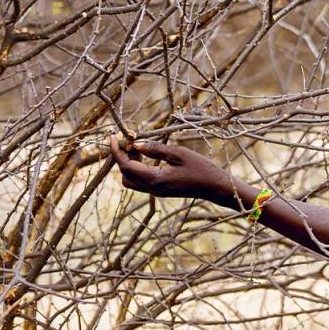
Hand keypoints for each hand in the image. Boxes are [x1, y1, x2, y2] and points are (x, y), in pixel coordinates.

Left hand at [108, 139, 235, 204]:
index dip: (116, 151)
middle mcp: (152, 189)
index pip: (126, 165)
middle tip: (129, 141)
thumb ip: (155, 149)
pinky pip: (140, 181)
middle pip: (125, 174)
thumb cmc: (201, 168)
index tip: (113, 137)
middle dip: (121, 157)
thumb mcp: (178, 153)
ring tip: (139, 148)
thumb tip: (135, 144)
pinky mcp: (160, 191)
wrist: (214, 187)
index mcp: (155, 179)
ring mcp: (156, 192)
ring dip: (129, 164)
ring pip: (131, 179)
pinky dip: (138, 168)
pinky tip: (147, 156)